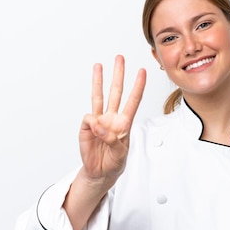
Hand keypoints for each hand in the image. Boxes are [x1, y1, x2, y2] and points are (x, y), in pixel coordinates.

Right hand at [79, 55, 145, 182]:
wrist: (100, 172)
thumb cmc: (114, 162)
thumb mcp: (120, 153)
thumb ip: (111, 139)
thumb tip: (97, 124)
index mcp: (125, 123)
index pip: (133, 101)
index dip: (138, 87)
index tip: (142, 72)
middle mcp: (112, 118)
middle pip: (116, 92)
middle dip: (118, 75)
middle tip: (119, 58)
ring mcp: (99, 121)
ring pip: (99, 96)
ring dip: (99, 81)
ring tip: (98, 66)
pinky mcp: (87, 127)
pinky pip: (88, 119)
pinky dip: (92, 125)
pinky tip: (94, 132)